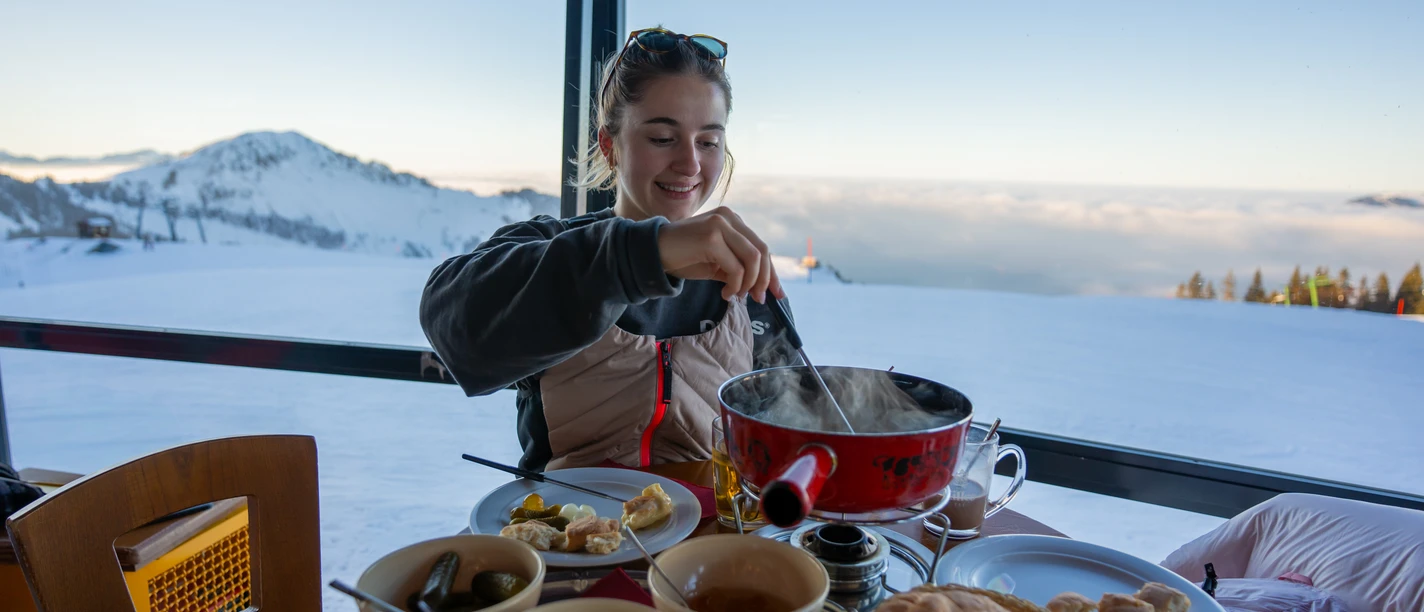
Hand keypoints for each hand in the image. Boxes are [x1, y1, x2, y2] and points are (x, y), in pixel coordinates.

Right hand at [657, 206, 784, 301]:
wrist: (652, 253)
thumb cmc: (683, 258)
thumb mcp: (717, 264)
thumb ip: (739, 269)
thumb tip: (763, 288)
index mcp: (732, 220)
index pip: (761, 246)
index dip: (772, 272)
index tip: (777, 294)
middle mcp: (729, 217)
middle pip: (762, 251)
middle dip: (764, 279)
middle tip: (757, 299)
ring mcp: (720, 224)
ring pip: (753, 258)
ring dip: (748, 283)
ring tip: (735, 295)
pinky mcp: (711, 236)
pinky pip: (736, 267)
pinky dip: (735, 285)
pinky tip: (724, 293)